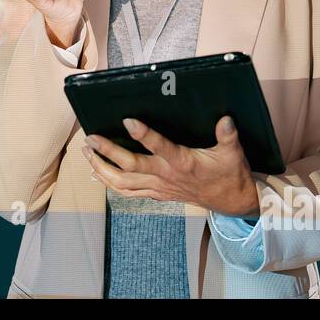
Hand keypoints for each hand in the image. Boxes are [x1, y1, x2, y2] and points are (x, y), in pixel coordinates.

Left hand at [82, 116, 259, 218]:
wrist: (230, 200)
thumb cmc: (229, 173)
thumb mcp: (233, 152)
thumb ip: (228, 135)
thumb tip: (226, 120)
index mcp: (183, 162)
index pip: (160, 147)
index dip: (144, 135)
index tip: (128, 121)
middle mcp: (166, 176)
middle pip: (131, 166)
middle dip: (107, 152)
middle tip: (91, 138)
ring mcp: (159, 187)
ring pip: (123, 182)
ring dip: (102, 168)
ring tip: (86, 152)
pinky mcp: (156, 193)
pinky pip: (128, 192)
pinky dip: (110, 183)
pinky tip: (96, 172)